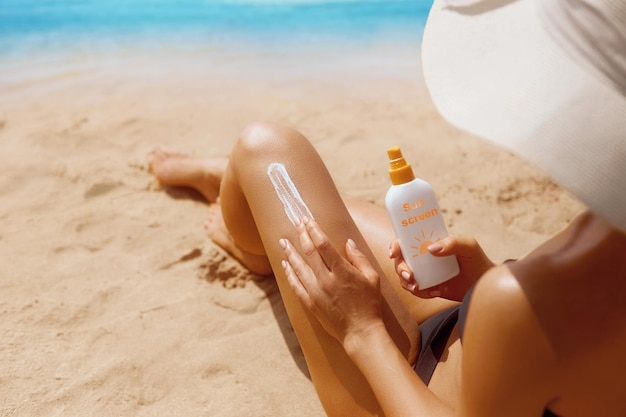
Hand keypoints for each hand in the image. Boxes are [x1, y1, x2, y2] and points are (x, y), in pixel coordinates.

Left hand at [279, 218, 382, 344]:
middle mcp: (326, 280)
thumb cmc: (370, 304)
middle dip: (301, 234)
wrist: (360, 332)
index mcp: (342, 271)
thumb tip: (348, 243)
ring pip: (298, 267)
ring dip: (290, 252)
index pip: (323, 244)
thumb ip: (359, 258)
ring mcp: (316, 292)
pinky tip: (285, 264)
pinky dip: (289, 273)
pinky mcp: (310, 303)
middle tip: (296, 222)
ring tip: (283, 241)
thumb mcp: (372, 278)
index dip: (313, 229)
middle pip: (309, 252)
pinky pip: (295, 285)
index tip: (307, 219)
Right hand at [389, 235, 494, 301]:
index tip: (394, 253)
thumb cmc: (477, 260)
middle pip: (401, 260)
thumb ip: (453, 243)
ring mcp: (425, 273)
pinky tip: (433, 292)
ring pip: (404, 277)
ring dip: (405, 282)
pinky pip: (416, 291)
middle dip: (400, 268)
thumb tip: (431, 248)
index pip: (406, 241)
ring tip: (417, 287)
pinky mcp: (429, 288)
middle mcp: (423, 258)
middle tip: (410, 276)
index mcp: (429, 243)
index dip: (396, 245)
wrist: (485, 284)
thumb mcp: (469, 246)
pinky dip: (420, 293)